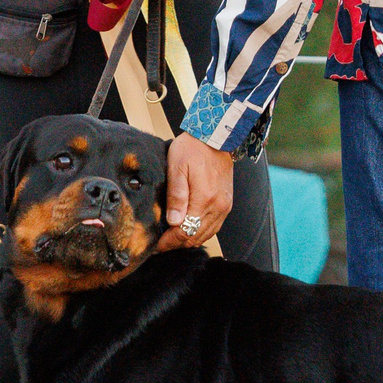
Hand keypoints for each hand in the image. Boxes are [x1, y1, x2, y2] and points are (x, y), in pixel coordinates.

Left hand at [162, 133, 235, 250]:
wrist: (215, 137)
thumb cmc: (192, 149)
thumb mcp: (177, 167)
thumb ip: (176, 196)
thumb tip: (174, 222)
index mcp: (204, 199)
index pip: (185, 232)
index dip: (169, 242)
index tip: (156, 245)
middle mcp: (218, 207)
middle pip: (195, 237)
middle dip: (176, 243)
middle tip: (160, 243)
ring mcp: (224, 206)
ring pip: (205, 235)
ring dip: (188, 239)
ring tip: (171, 237)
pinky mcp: (226, 203)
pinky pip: (213, 227)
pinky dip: (200, 232)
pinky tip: (188, 228)